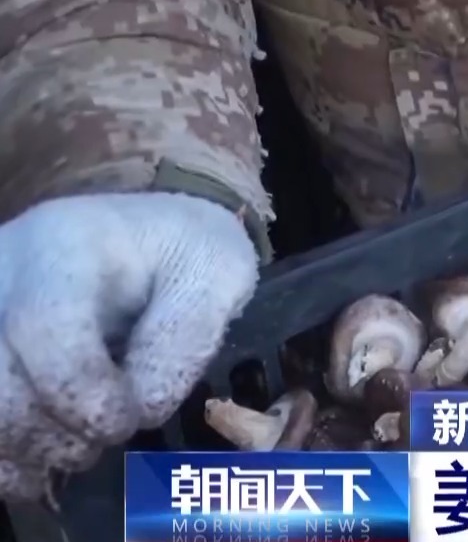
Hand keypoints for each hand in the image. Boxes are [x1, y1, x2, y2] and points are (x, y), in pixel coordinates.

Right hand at [0, 193, 256, 500]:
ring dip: (32, 450)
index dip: (84, 393)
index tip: (128, 420)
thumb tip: (141, 407)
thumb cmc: (181, 253)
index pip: (44, 326)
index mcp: (63, 247)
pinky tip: (48, 453)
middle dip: (58, 433)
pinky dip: (10, 458)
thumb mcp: (217, 272)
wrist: (142, 239)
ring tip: (82, 438)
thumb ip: (186, 336)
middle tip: (112, 428)